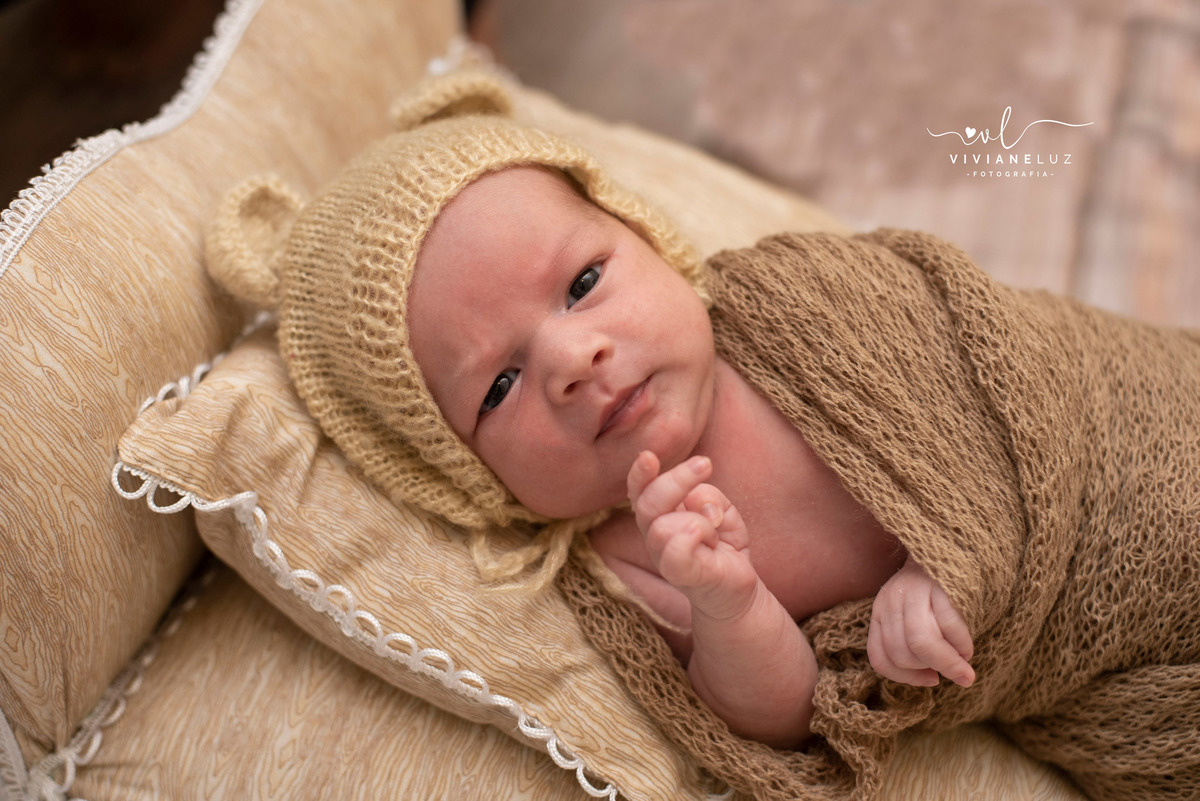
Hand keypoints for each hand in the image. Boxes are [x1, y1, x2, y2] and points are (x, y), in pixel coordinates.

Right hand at [626, 451, 756, 619]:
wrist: (738, 587)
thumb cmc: (723, 544)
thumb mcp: (720, 509)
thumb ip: (705, 495)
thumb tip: (695, 499)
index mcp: (659, 516)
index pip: (638, 492)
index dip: (638, 474)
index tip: (649, 456)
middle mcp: (654, 536)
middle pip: (648, 502)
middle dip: (676, 479)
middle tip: (706, 463)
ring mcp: (664, 558)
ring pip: (664, 525)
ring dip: (699, 519)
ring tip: (716, 532)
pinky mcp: (679, 575)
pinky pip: (675, 551)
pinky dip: (697, 535)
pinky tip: (712, 542)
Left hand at [867, 556, 975, 687]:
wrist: (947, 546)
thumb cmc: (933, 591)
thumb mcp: (911, 614)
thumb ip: (912, 643)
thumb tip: (933, 678)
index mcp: (880, 611)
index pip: (879, 658)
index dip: (904, 678)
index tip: (930, 679)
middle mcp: (891, 601)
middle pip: (902, 654)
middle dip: (930, 670)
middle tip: (953, 671)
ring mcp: (914, 592)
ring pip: (921, 643)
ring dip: (946, 663)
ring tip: (963, 666)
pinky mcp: (939, 586)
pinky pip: (949, 626)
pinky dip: (961, 645)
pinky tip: (967, 647)